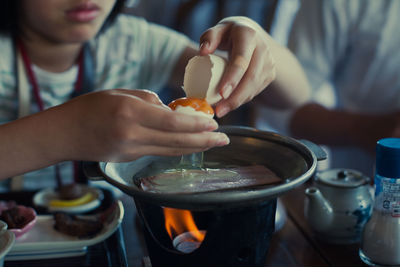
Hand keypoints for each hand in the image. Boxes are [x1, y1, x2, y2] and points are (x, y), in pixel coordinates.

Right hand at [52, 89, 228, 161]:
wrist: (64, 134)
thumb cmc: (90, 107)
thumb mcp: (120, 93)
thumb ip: (149, 100)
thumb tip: (171, 110)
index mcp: (131, 113)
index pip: (173, 122)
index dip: (197, 124)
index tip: (214, 123)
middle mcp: (133, 135)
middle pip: (177, 140)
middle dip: (205, 140)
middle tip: (225, 139)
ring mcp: (131, 151)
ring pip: (171, 150)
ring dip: (196, 147)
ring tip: (214, 144)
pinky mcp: (129, 160)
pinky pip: (159, 153)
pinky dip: (178, 149)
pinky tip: (190, 145)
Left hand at [199, 16, 275, 116]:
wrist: (251, 34)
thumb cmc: (229, 34)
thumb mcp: (218, 30)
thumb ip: (209, 38)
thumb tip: (203, 52)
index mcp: (248, 35)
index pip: (241, 60)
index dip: (232, 78)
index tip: (221, 93)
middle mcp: (263, 49)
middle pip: (250, 78)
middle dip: (235, 98)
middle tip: (219, 111)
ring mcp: (269, 63)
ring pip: (254, 88)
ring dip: (237, 102)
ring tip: (220, 111)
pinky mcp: (270, 74)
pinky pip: (255, 91)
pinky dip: (241, 100)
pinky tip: (228, 105)